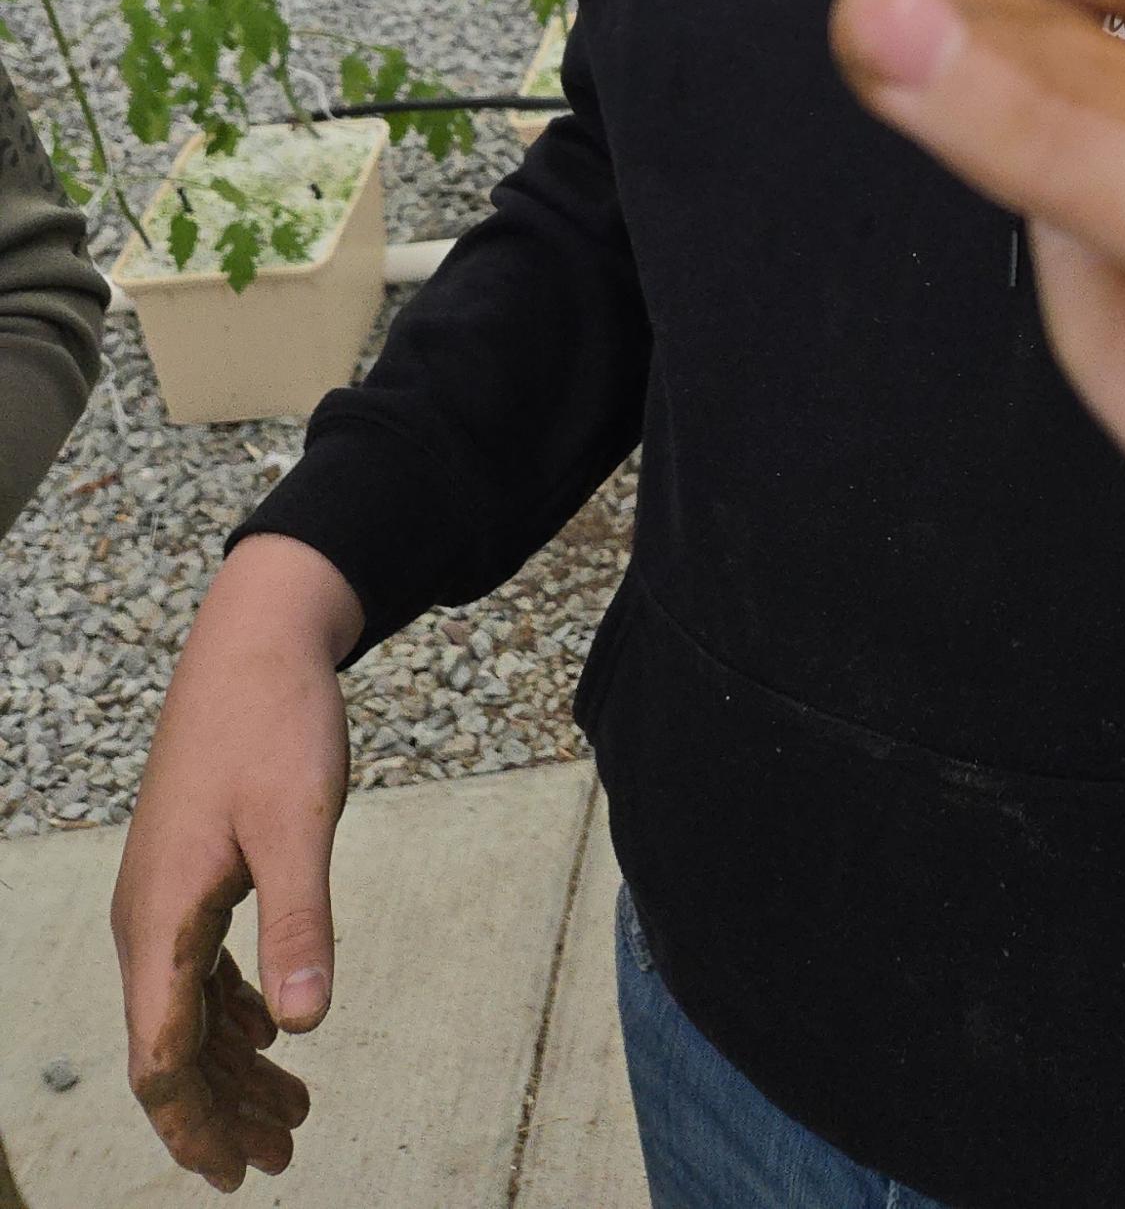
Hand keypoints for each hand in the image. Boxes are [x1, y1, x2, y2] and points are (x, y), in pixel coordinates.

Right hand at [112, 535, 359, 1189]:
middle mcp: (148, 920)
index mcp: (162, 920)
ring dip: (234, 1067)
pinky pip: (199, 968)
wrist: (254, 639)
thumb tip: (306, 1021)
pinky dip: (234, 1010)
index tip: (239, 1173)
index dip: (194, 1126)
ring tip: (292, 1111)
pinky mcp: (191, 871)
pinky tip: (274, 1029)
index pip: (161, 1060)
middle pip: (173, 1050)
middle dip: (221, 1113)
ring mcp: (165, 895)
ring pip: (189, 1011)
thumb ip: (301, 920)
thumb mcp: (299, 820)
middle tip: (282, 1157)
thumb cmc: (274, 722)